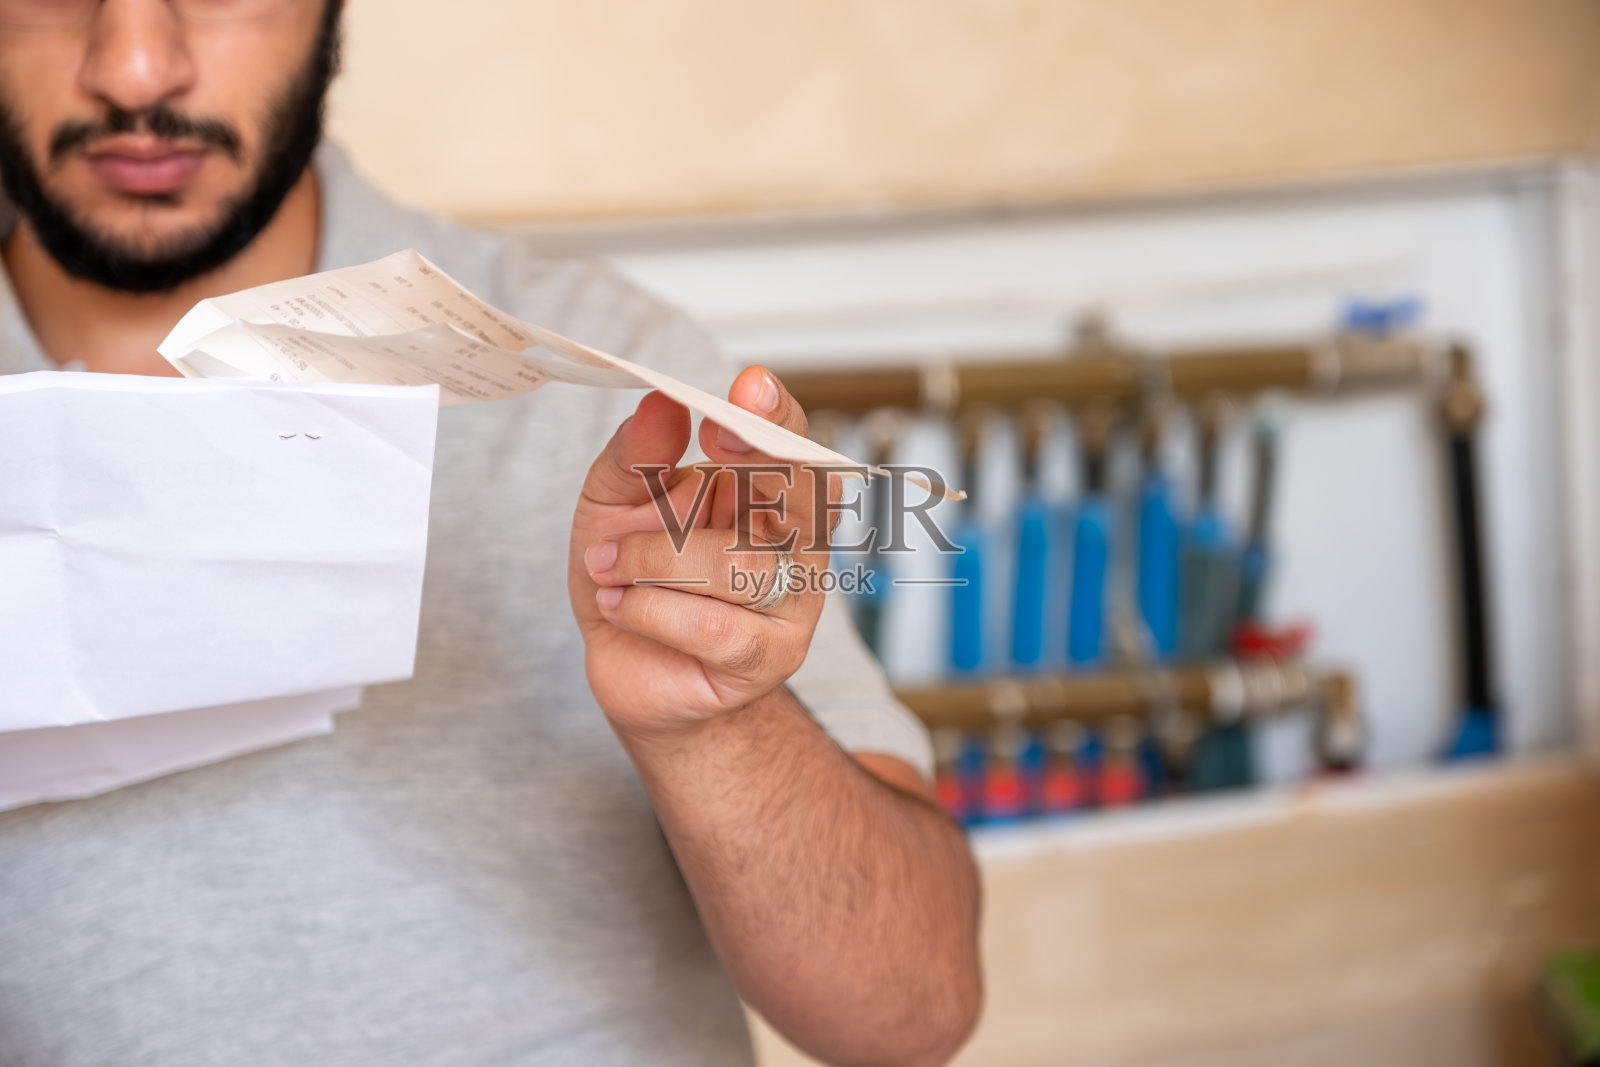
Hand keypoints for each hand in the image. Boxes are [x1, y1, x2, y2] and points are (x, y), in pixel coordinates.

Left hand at [568, 366, 838, 741]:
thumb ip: (636, 453)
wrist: (628, 665)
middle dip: (743, 473)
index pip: (796, 443)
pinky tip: (620, 606)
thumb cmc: (632, 576)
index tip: (746, 387)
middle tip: (680, 477)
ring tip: (608, 566)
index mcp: (767, 492)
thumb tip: (662, 404)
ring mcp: (792, 604)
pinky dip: (649, 610)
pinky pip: (712, 625)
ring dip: (653, 561)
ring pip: (737, 565)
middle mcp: (796, 542)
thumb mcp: (614, 502)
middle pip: (800, 494)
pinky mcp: (768, 659)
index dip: (778, 416)